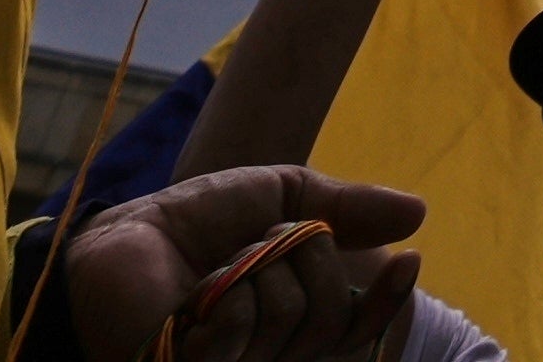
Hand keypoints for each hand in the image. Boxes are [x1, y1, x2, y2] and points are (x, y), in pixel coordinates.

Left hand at [55, 160, 432, 360]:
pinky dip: (226, 292)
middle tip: (263, 239)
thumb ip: (343, 207)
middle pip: (330, 315)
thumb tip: (419, 213)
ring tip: (215, 269)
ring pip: (291, 316)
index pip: (358, 328)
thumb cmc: (194, 223)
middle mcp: (273, 354)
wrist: (123, 236)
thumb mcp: (279, 197)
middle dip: (305, 255)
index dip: (390, 303)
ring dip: (255, 267)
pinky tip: (196, 297)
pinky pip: (245, 328)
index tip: (410, 260)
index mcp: (295, 320)